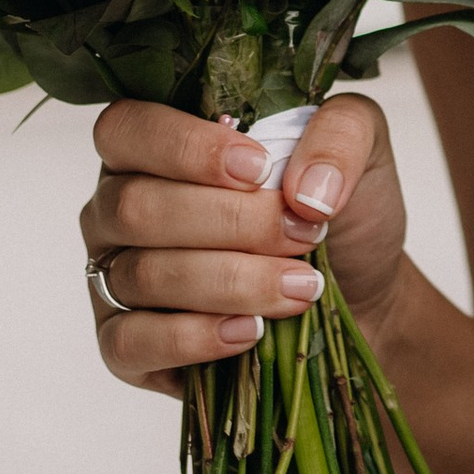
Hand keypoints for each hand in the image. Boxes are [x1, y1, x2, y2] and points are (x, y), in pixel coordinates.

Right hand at [80, 95, 406, 400]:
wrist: (359, 293)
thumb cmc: (336, 211)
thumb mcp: (361, 146)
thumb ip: (340, 135)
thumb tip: (306, 187)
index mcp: (155, 145)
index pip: (128, 129)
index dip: (185, 148)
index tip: (259, 170)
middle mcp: (119, 207)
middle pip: (137, 207)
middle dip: (232, 223)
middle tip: (304, 235)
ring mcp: (113, 277)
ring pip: (143, 275)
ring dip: (232, 282)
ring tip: (301, 286)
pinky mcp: (124, 344)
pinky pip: (130, 342)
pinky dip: (194, 338)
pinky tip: (249, 331)